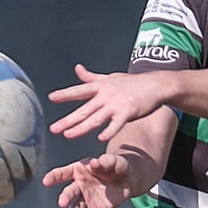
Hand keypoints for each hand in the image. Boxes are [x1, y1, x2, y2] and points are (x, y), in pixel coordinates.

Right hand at [42, 152, 138, 207]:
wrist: (128, 178)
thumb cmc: (116, 165)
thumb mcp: (111, 160)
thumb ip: (103, 162)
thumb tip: (94, 163)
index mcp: (79, 170)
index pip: (63, 173)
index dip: (54, 176)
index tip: (46, 181)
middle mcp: (80, 186)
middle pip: (70, 192)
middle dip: (66, 197)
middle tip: (62, 202)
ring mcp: (87, 199)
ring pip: (77, 207)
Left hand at [49, 64, 170, 143]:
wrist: (156, 84)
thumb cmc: (132, 82)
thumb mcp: (110, 77)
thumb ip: (91, 77)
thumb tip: (77, 68)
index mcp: (101, 86)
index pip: (80, 90)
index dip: (65, 94)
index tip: (51, 98)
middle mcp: (106, 95)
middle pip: (84, 109)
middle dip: (68, 120)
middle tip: (54, 128)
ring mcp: (117, 104)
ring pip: (96, 118)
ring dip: (81, 128)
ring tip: (68, 135)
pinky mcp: (128, 112)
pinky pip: (116, 124)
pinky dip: (109, 131)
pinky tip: (100, 138)